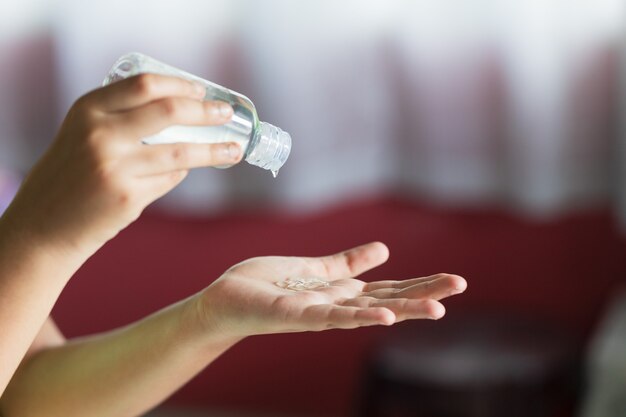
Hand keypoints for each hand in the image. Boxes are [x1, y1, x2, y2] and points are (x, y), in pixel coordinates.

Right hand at [3, 74, 240, 253]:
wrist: (43, 224)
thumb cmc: (70, 174)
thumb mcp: (82, 133)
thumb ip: (121, 118)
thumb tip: (183, 113)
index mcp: (88, 109)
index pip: (145, 85)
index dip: (180, 85)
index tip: (203, 91)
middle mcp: (100, 133)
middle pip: (169, 111)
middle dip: (206, 112)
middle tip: (226, 114)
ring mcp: (116, 167)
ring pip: (181, 152)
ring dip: (214, 150)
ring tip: (234, 150)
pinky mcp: (129, 197)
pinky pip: (169, 179)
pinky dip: (180, 174)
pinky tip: (182, 173)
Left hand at [195, 242, 466, 339]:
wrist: (226, 298)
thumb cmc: (268, 284)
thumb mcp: (316, 268)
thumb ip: (348, 263)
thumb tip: (385, 250)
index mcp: (343, 292)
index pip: (389, 288)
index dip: (420, 283)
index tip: (454, 280)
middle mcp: (337, 306)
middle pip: (388, 300)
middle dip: (424, 293)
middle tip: (461, 286)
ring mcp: (319, 313)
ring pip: (368, 312)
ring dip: (403, 310)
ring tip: (437, 308)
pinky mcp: (297, 314)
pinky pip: (332, 317)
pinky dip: (360, 318)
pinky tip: (385, 317)